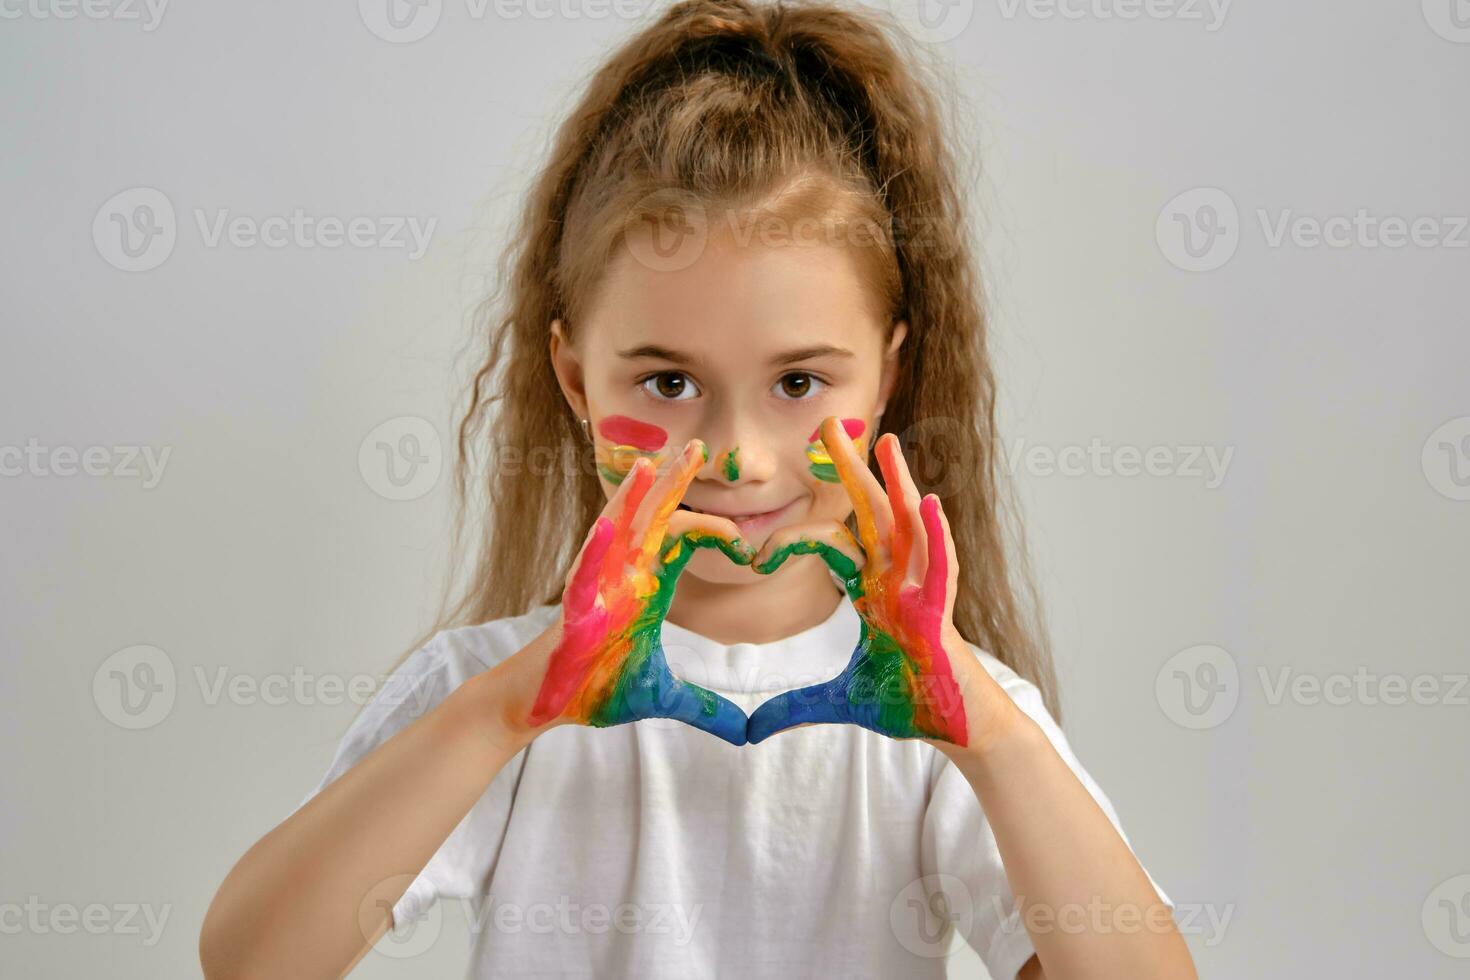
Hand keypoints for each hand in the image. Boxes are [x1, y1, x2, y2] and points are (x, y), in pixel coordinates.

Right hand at [525, 439, 755, 744]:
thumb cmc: (593, 687)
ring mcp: (596, 586)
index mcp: (647, 585)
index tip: (749, 548)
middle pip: (653, 518)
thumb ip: (704, 707)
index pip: (686, 541)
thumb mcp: (662, 696)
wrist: (546, 704)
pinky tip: (609, 523)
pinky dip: (596, 548)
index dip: (716, 533)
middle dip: (675, 481)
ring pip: (616, 530)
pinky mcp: (574, 608)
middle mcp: (623, 574)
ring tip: (653, 463)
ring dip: (634, 496)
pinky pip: (585, 572)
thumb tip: (742, 730)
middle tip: (700, 447)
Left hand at [747, 416, 989, 747]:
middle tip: (828, 426)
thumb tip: (750, 730)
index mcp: (873, 592)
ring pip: (909, 527)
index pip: (830, 546)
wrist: (957, 729)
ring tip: (886, 441)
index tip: (756, 556)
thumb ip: (796, 708)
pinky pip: (942, 568)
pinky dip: (937, 536)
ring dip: (898, 483)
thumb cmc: (911, 704)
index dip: (792, 541)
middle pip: (871, 514)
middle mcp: (898, 581)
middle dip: (850, 469)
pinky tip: (930, 503)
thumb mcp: (840, 704)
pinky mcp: (943, 615)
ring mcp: (923, 593)